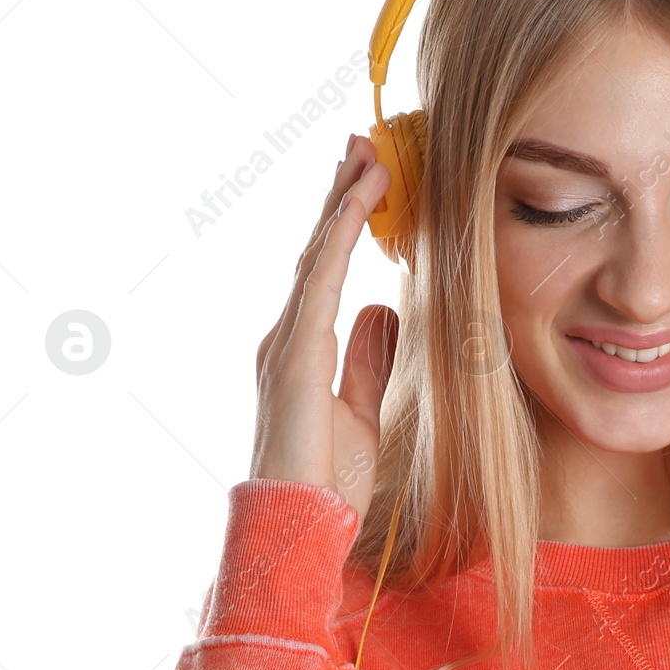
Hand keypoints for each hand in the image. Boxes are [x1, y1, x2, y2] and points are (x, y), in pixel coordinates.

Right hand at [251, 136, 397, 522]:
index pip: (327, 273)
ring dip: (343, 202)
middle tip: (361, 145)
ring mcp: (286, 343)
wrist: (300, 523)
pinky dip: (339, 237)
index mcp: (302, 351)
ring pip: (318, 256)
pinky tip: (357, 203)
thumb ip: (369, 361)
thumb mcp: (362, 410)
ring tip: (365, 155)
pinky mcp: (294, 354)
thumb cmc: (328, 482)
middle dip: (340, 197)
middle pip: (318, 252)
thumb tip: (384, 312)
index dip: (345, 225)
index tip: (366, 181)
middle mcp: (287, 338)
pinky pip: (321, 282)